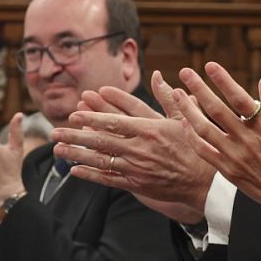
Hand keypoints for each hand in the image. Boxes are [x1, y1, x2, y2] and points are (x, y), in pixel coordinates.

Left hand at [50, 70, 212, 222]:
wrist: (205, 182)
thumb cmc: (196, 147)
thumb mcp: (184, 119)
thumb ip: (168, 98)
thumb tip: (159, 76)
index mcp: (151, 129)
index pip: (115, 120)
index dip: (93, 116)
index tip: (76, 111)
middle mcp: (140, 148)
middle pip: (101, 140)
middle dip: (75, 135)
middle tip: (55, 131)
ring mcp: (137, 168)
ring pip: (100, 160)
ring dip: (77, 154)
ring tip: (57, 148)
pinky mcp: (137, 184)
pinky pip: (108, 179)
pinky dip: (90, 174)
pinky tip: (74, 169)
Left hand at [171, 62, 260, 234]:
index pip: (238, 98)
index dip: (223, 80)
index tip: (210, 65)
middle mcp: (246, 140)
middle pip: (215, 110)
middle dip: (198, 88)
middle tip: (185, 72)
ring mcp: (234, 156)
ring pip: (203, 129)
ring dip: (188, 110)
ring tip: (177, 94)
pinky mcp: (228, 170)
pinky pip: (203, 151)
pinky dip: (192, 136)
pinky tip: (185, 123)